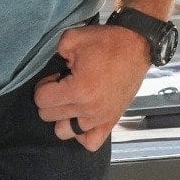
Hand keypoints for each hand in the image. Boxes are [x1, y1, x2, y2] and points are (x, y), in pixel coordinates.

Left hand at [34, 24, 152, 150]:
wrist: (138, 45)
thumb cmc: (108, 42)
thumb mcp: (74, 37)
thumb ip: (57, 51)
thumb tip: (57, 65)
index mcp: (78, 89)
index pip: (42, 100)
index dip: (43, 86)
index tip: (55, 77)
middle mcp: (88, 109)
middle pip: (49, 115)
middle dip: (51, 99)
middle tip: (63, 85)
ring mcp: (100, 118)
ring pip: (64, 131)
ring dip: (63, 117)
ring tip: (72, 102)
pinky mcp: (112, 121)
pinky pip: (91, 142)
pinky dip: (82, 135)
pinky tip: (82, 119)